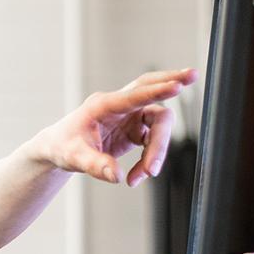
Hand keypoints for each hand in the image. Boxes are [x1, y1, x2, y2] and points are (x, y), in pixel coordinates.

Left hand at [28, 68, 195, 186]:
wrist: (60, 150)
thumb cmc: (63, 147)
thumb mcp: (73, 158)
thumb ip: (95, 165)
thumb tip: (116, 176)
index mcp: (104, 105)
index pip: (134, 95)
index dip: (155, 91)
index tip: (176, 86)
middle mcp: (120, 107)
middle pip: (151, 88)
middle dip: (172, 81)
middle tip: (193, 76)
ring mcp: (129, 117)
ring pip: (158, 124)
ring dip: (157, 151)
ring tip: (141, 176)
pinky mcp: (135, 130)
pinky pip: (152, 142)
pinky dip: (149, 160)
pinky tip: (136, 177)